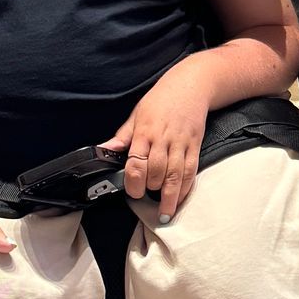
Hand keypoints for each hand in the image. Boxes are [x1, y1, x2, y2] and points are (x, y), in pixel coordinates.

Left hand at [104, 66, 211, 220]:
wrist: (192, 84)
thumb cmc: (162, 99)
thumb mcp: (137, 114)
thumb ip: (122, 137)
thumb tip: (104, 150)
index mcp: (145, 132)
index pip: (137, 161)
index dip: (134, 181)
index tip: (132, 192)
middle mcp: (163, 139)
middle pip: (156, 172)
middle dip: (150, 190)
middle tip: (146, 202)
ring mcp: (181, 143)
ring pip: (175, 175)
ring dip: (169, 197)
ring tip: (164, 213)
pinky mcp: (195, 146)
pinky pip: (191, 171)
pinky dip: (185, 188)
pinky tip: (179, 199)